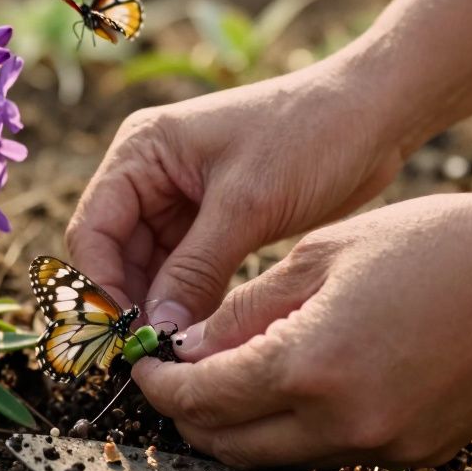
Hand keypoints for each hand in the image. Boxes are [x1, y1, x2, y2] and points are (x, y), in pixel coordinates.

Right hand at [66, 53, 405, 325]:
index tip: (123, 336)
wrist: (376, 114)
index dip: (100, 286)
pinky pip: (183, 271)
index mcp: (142, 151)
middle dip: (129, 303)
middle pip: (114, 253)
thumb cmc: (310, 136)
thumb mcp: (247, 205)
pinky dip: (188, 302)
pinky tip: (201, 336)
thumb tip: (158, 331)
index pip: (94, 230)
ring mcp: (179, 198)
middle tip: (149, 356)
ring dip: (158, 308)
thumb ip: (194, 269)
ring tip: (175, 353)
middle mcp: (149, 173)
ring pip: (148, 268)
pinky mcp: (212, 221)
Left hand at [131, 188, 471, 467]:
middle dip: (189, 414)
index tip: (143, 367)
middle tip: (174, 375)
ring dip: (239, 426)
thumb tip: (187, 346)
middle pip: (229, 446)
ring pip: (276, 458)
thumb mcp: (321, 256)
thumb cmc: (436, 244)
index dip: (159, 386)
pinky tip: (294, 383)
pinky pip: (329, 454)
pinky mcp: (415, 454)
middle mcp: (345, 421)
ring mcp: (384, 446)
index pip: (202, 400)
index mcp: (311, 365)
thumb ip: (244, 310)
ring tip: (228, 374)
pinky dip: (295, 429)